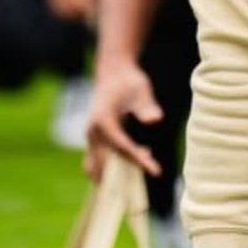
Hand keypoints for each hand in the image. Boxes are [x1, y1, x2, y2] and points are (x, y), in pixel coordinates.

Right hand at [85, 56, 163, 179]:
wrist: (113, 72)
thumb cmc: (129, 81)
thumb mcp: (141, 90)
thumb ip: (146, 106)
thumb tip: (155, 119)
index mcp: (103, 120)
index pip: (121, 147)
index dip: (138, 160)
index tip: (156, 170)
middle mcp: (93, 131)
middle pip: (106, 162)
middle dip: (124, 174)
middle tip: (152, 174)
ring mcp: (91, 136)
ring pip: (97, 165)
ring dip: (116, 173)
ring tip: (147, 162)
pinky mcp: (94, 138)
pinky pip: (99, 159)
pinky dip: (112, 166)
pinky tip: (141, 155)